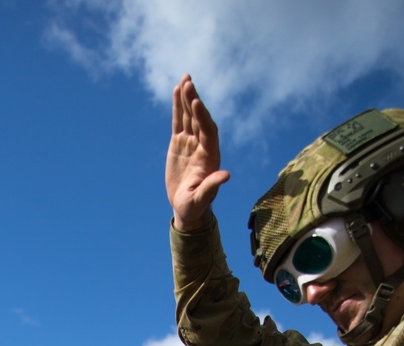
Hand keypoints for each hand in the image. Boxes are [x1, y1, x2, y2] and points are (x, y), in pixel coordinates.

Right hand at [166, 75, 229, 231]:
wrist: (187, 208)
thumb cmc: (195, 206)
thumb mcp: (202, 198)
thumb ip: (212, 186)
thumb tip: (226, 175)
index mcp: (210, 156)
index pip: (207, 131)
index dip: (202, 117)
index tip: (195, 103)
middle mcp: (202, 145)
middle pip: (199, 118)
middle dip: (193, 100)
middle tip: (188, 82)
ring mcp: (191, 142)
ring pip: (189, 116)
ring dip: (187, 97)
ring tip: (184, 79)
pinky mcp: (179, 143)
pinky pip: (179, 121)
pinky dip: (178, 106)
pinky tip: (177, 90)